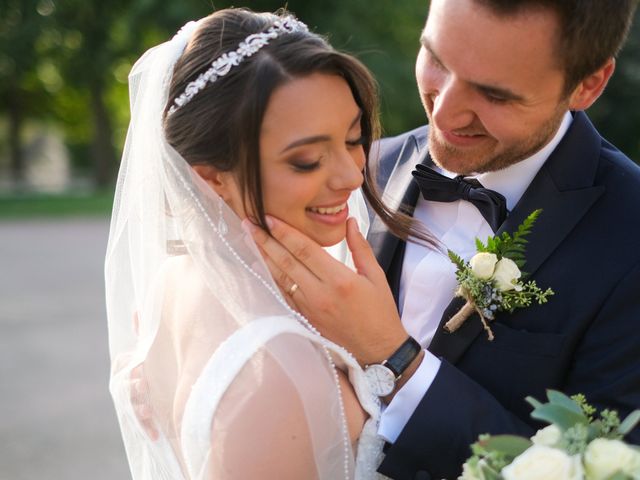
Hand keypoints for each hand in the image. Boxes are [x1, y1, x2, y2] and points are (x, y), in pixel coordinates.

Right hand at [128, 311, 158, 440]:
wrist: (185, 392)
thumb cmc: (168, 364)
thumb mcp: (159, 348)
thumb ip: (147, 332)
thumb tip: (139, 311)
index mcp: (133, 365)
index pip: (122, 365)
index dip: (129, 365)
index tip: (140, 363)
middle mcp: (132, 383)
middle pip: (124, 387)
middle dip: (132, 386)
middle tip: (144, 382)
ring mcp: (138, 400)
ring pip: (131, 406)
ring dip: (138, 409)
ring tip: (148, 410)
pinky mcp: (147, 416)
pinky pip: (142, 424)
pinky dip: (147, 429)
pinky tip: (156, 433)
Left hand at [247, 216, 408, 365]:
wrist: (377, 350)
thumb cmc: (380, 312)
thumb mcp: (376, 276)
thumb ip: (360, 247)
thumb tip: (350, 222)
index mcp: (339, 280)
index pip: (305, 250)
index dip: (285, 232)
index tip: (269, 217)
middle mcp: (320, 293)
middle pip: (286, 262)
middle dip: (266, 240)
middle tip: (250, 222)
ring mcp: (309, 308)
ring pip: (280, 278)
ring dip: (264, 257)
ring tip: (250, 239)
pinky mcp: (304, 318)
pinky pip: (283, 294)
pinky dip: (270, 278)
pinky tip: (260, 266)